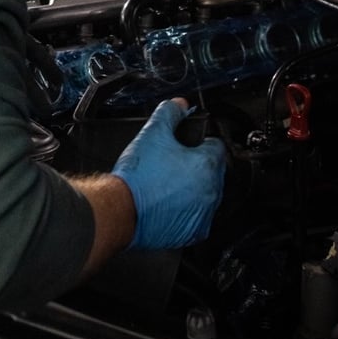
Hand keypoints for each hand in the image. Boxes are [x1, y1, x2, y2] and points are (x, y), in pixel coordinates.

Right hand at [111, 98, 225, 249]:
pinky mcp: (192, 233)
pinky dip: (186, 209)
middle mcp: (211, 192)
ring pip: (206, 195)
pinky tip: (167, 201)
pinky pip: (197, 217)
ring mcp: (203, 215)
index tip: (188, 144)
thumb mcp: (152, 132)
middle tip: (174, 162)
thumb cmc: (138, 177)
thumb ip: (169, 113)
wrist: (121, 210)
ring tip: (167, 182)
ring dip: (193, 188)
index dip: (200, 141)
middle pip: (213, 171)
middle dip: (197, 165)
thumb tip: (179, 105)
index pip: (217, 146)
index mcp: (207, 166)